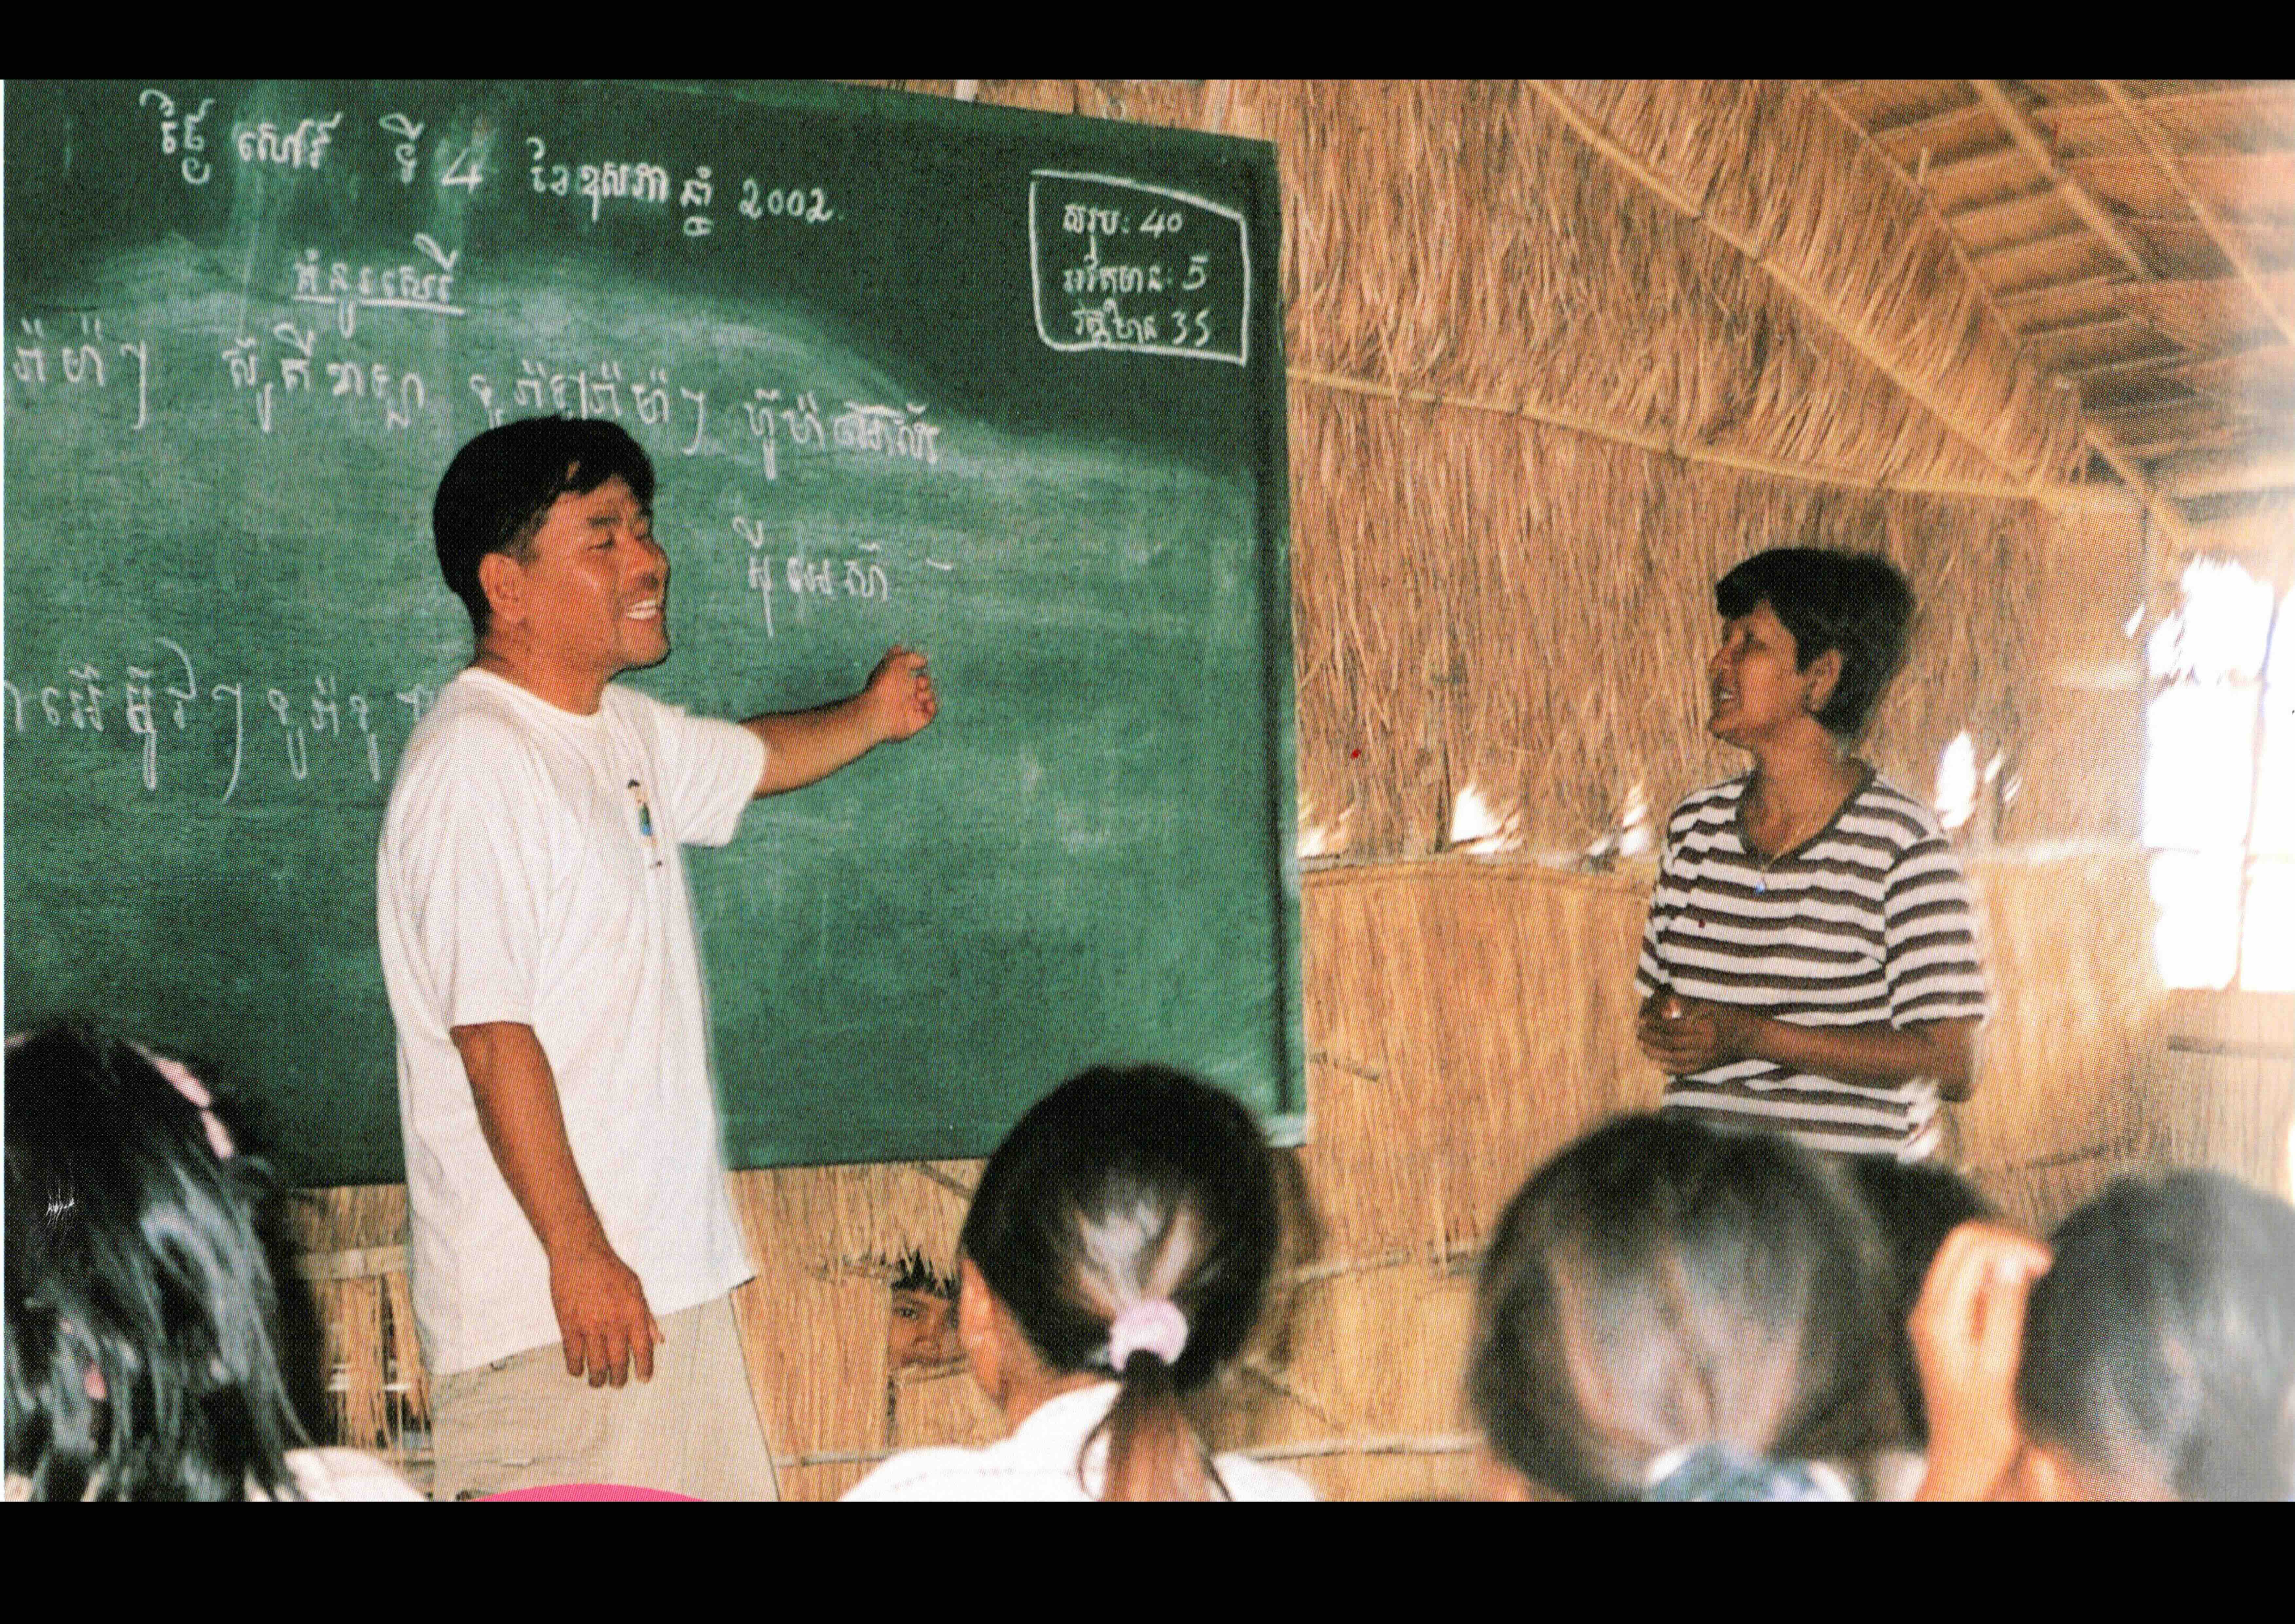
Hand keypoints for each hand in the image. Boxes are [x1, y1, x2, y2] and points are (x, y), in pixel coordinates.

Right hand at [548, 1243, 663, 1387]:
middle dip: (619, 1379)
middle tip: (618, 1383)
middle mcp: (614, 1324)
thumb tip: (659, 1340)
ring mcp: (590, 1327)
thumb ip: (647, 1317)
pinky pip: (573, 1357)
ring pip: (596, 1366)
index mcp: (634, 1314)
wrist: (580, 1253)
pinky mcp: (569, 1327)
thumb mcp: (636, 1288)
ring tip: (598, 1381)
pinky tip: (578, 1370)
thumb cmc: (610, 1268)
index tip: (644, 1379)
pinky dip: (576, 1368)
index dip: (645, 1369)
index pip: (644, 1350)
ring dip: (598, 1379)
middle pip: (619, 1363)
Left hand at [865, 644, 937, 742]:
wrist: (880, 710)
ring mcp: (910, 707)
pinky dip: (932, 706)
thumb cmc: (886, 683)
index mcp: (897, 679)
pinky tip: (927, 703)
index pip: (910, 670)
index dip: (917, 665)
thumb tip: (923, 660)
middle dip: (924, 680)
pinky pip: (931, 712)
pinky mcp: (917, 720)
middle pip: (922, 683)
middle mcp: (903, 693)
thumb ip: (911, 657)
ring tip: (919, 695)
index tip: (920, 663)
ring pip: (928, 696)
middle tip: (918, 683)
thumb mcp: (897, 662)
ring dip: (927, 693)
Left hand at [1635, 992, 1744, 1073]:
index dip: (1654, 1025)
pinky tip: (1657, 1063)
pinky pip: (1684, 1070)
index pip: (1672, 1028)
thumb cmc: (1732, 1015)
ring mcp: (1705, 1058)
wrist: (1753, 1037)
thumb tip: (1667, 1005)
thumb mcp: (1712, 1005)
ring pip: (1674, 1059)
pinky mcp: (1707, 1066)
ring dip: (1655, 1054)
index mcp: (1704, 1028)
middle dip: (1651, 1039)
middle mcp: (1704, 1046)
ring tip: (1642, 1047)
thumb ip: (1689, 1006)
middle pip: (1670, 1044)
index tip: (1641, 1021)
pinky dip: (1669, 1068)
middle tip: (1637, 1034)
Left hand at [1909, 1220, 2052, 1499]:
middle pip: (1961, 1243)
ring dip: (2002, 1256)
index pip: (1969, 1245)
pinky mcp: (1945, 1325)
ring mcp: (1934, 1314)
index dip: (2012, 1242)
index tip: (2048, 1262)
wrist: (1963, 1462)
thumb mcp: (2002, 1369)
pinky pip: (1967, 1281)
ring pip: (1964, 1258)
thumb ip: (2004, 1313)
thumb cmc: (1985, 1426)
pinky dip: (1996, 1275)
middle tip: (2047, 1263)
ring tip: (2040, 1275)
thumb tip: (2010, 1262)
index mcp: (1939, 1314)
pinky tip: (2023, 1292)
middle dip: (2005, 1240)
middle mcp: (1928, 1307)